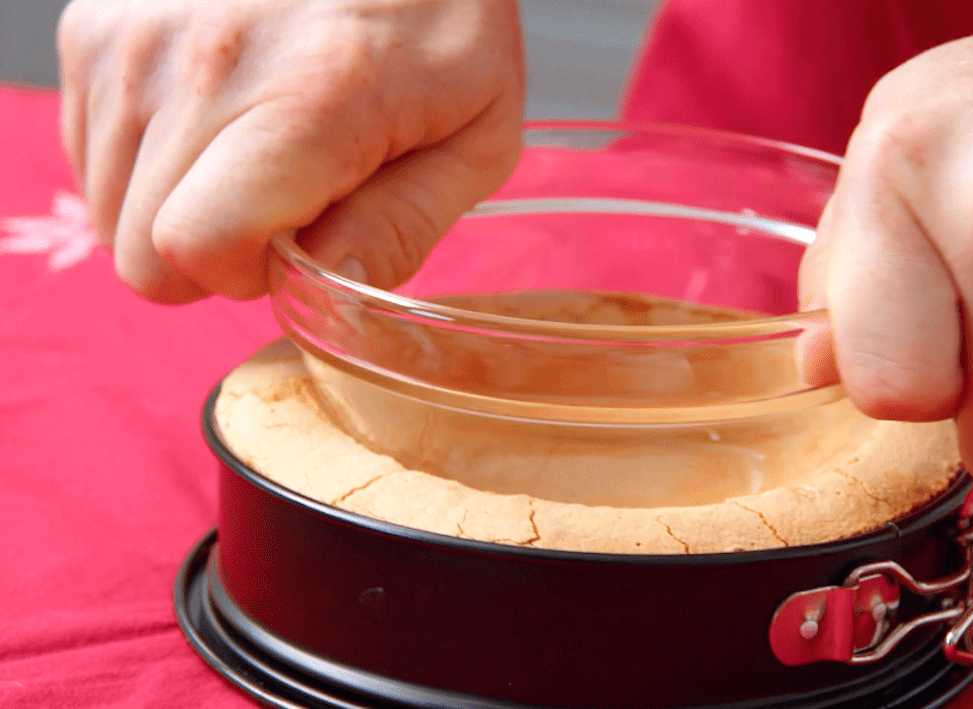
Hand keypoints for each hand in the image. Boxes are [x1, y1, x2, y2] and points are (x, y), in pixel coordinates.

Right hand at [57, 0, 523, 301]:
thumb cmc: (439, 18)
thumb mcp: (475, 134)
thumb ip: (402, 227)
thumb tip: (327, 298)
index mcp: (306, 100)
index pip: (196, 248)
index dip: (248, 273)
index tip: (301, 242)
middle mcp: (200, 64)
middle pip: (142, 253)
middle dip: (217, 252)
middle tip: (287, 194)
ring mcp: (134, 38)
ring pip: (108, 209)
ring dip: (179, 206)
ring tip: (255, 143)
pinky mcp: (97, 25)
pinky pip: (93, 152)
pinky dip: (151, 158)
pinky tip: (219, 115)